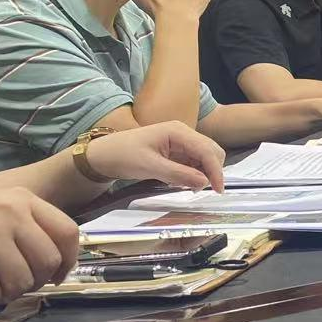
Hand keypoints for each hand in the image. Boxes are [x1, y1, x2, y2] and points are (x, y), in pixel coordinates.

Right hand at [0, 189, 79, 304]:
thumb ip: (29, 228)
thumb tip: (60, 264)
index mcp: (22, 198)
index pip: (68, 231)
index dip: (68, 260)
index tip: (56, 275)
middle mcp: (10, 212)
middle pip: (49, 262)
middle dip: (34, 281)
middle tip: (10, 282)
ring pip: (23, 282)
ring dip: (5, 292)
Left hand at [84, 121, 225, 190]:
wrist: (103, 155)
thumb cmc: (122, 156)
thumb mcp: (149, 167)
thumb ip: (178, 174)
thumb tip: (204, 183)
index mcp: (177, 131)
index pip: (207, 150)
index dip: (216, 170)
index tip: (218, 190)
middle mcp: (183, 133)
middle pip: (211, 151)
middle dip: (212, 171)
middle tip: (202, 190)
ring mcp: (180, 142)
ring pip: (205, 158)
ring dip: (203, 173)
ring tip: (188, 187)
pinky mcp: (176, 151)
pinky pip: (194, 162)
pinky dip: (194, 173)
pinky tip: (182, 182)